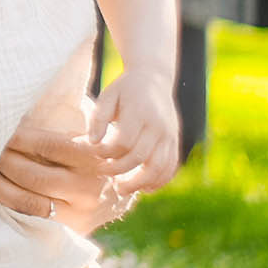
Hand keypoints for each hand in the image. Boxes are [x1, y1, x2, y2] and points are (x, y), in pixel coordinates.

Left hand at [0, 106, 146, 233]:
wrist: (122, 193)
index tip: (3, 130)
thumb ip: (75, 112)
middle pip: (34, 175)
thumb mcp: (92, 129)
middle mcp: (89, 189)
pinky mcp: (67, 230)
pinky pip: (29, 217)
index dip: (21, 137)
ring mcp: (78, 214)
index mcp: (95, 159)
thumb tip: (48, 77)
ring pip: (27, 200)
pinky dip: (6, 202)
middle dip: (5, 161)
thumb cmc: (95, 149)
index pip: (50, 146)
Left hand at [91, 67, 179, 194]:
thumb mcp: (107, 96)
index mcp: (140, 112)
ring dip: (139, 183)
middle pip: (140, 157)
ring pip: (158, 168)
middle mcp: (159, 125)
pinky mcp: (175, 142)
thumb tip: (92, 142)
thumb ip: (98, 118)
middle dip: (118, 170)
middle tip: (103, 173)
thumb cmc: (125, 89)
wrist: (154, 78)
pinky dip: (159, 181)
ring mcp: (170, 135)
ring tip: (121, 189)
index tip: (93, 152)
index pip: (123, 142)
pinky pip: (170, 167)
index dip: (106, 152)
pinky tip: (144, 188)